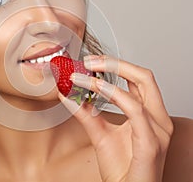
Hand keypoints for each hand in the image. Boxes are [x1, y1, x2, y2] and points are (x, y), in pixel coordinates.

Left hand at [58, 55, 172, 181]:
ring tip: (84, 74)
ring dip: (109, 75)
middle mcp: (158, 118)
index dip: (115, 65)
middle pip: (144, 76)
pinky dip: (114, 93)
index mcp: (149, 114)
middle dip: (115, 63)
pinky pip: (135, 109)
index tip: (91, 61)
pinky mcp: (151, 142)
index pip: (137, 79)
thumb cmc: (120, 167)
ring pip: (140, 86)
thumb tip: (68, 93)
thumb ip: (86, 112)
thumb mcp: (99, 133)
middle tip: (89, 61)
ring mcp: (158, 129)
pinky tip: (95, 88)